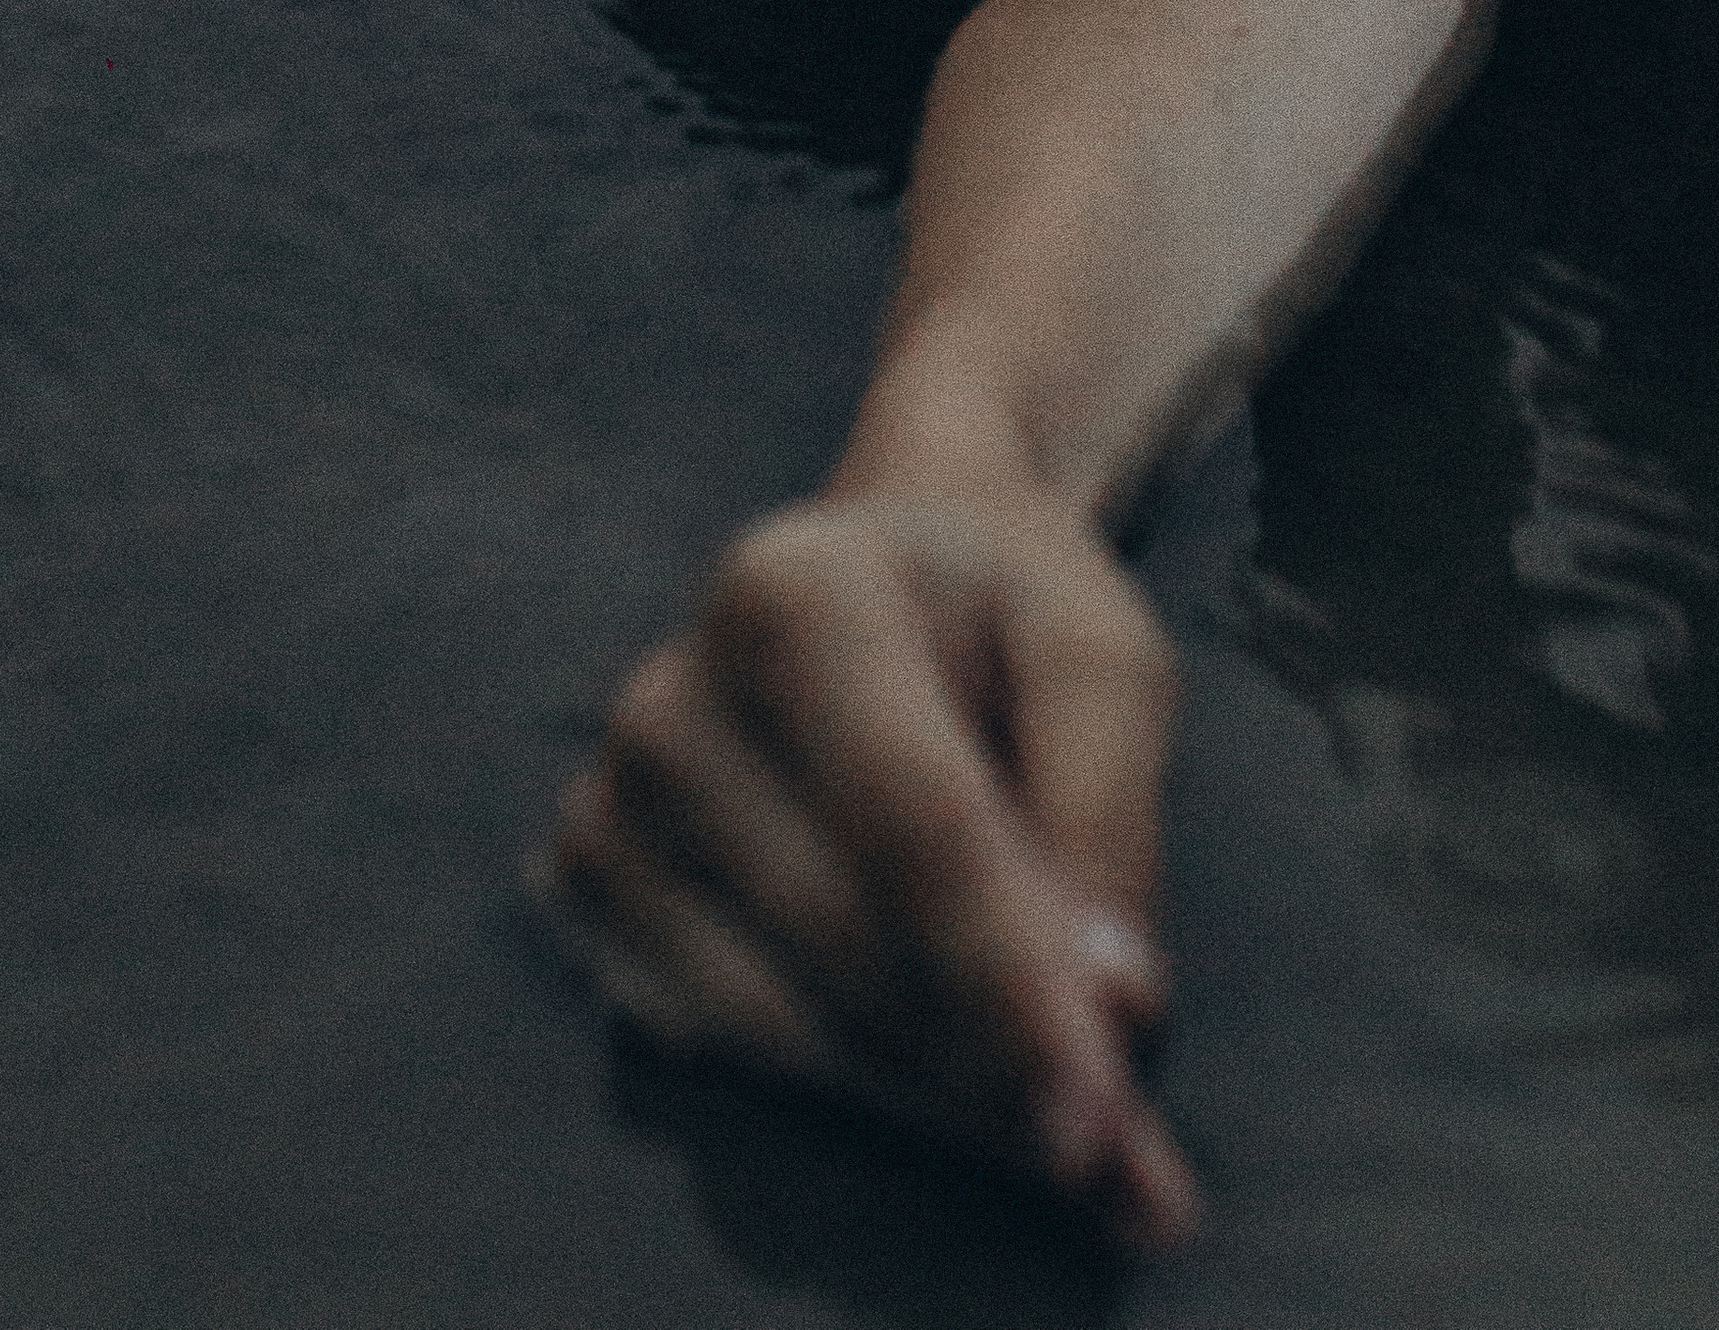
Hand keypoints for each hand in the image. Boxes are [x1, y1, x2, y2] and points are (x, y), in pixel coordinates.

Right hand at [544, 483, 1200, 1252]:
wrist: (887, 569)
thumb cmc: (1003, 614)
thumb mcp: (1099, 655)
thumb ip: (1109, 812)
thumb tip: (1105, 1008)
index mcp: (798, 592)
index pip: (917, 823)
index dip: (1010, 980)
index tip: (1101, 1113)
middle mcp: (672, 698)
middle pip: (850, 941)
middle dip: (996, 1062)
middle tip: (1126, 1149)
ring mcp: (612, 803)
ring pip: (786, 1026)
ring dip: (934, 1099)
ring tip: (1058, 1114)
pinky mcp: (592, 894)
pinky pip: (732, 1048)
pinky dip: (858, 1089)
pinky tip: (948, 1078)